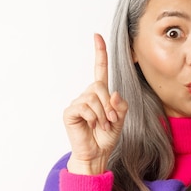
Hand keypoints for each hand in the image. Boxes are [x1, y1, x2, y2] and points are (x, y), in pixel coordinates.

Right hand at [63, 34, 127, 174]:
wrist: (97, 154)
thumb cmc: (106, 136)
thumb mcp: (120, 119)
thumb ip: (120, 105)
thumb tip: (113, 94)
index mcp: (99, 94)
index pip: (99, 69)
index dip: (99, 53)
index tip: (97, 36)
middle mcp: (87, 95)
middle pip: (99, 86)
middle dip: (108, 105)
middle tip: (111, 120)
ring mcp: (77, 103)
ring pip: (93, 97)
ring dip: (102, 114)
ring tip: (102, 126)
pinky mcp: (70, 112)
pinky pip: (85, 107)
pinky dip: (93, 118)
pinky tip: (91, 126)